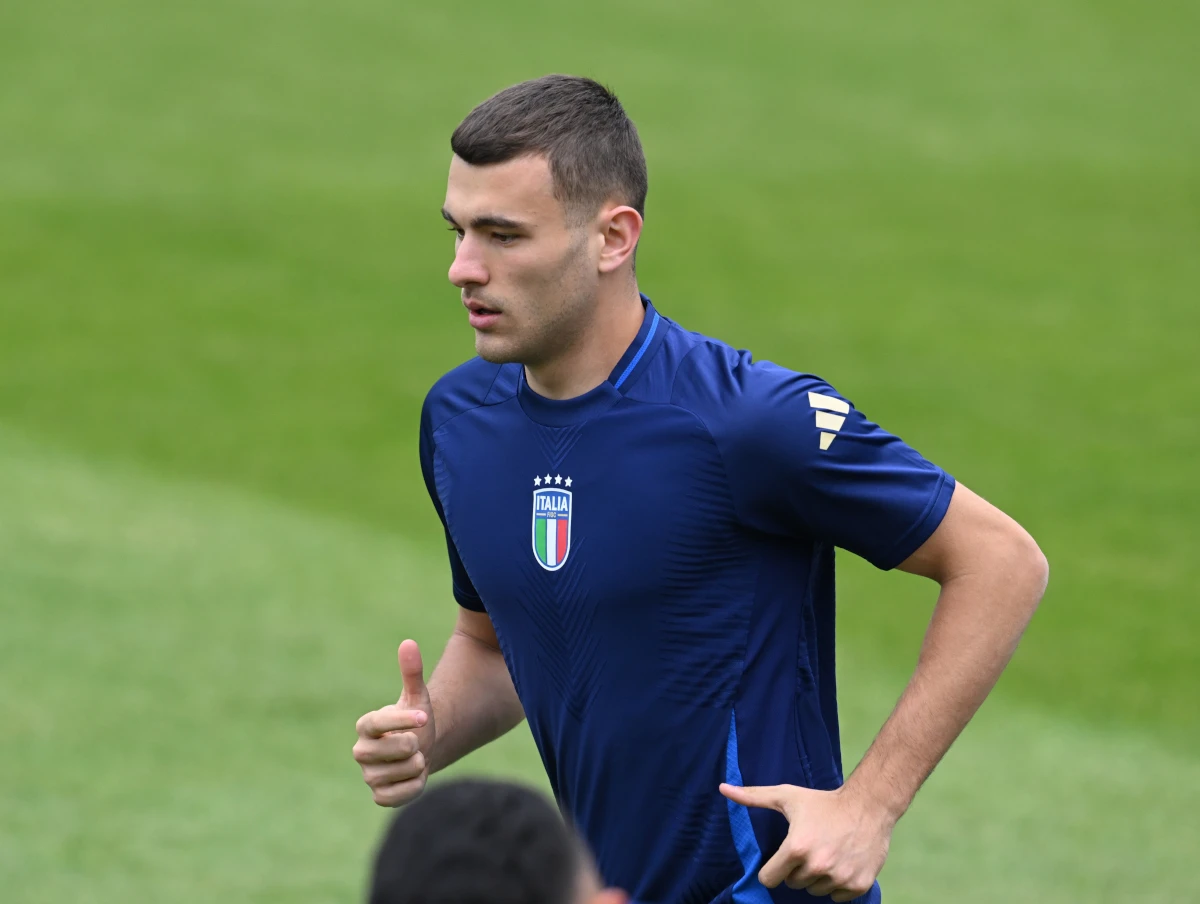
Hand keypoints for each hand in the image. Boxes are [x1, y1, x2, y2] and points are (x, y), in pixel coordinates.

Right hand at [353, 639, 436, 805]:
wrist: (421, 749)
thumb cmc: (415, 721)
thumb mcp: (417, 696)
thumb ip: (411, 672)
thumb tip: (408, 643)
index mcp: (366, 725)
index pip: (378, 723)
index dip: (403, 720)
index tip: (424, 718)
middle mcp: (361, 751)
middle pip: (394, 749)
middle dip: (414, 745)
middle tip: (415, 743)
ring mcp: (369, 774)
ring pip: (401, 772)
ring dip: (418, 764)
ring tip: (415, 757)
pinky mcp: (378, 795)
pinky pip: (398, 795)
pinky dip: (414, 785)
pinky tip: (414, 776)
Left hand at [719, 782, 892, 901]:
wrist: (868, 805)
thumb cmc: (823, 801)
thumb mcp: (786, 796)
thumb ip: (753, 797)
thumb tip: (723, 789)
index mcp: (796, 848)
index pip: (770, 879)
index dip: (773, 869)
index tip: (782, 858)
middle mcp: (817, 866)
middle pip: (793, 884)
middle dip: (797, 869)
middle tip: (810, 848)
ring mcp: (839, 878)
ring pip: (815, 891)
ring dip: (817, 877)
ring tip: (826, 853)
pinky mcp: (858, 885)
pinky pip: (836, 897)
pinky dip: (837, 884)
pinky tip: (841, 862)